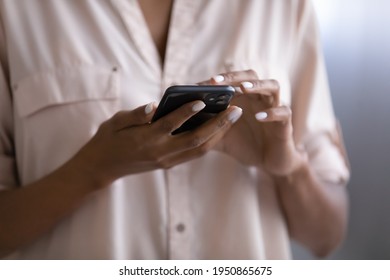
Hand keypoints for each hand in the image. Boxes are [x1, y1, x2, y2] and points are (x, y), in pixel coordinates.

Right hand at [71, 101, 242, 187]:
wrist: (102, 167)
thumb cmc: (108, 139)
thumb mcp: (115, 122)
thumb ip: (135, 115)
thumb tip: (153, 105)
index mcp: (145, 139)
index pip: (170, 124)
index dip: (187, 112)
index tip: (203, 99)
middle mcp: (160, 152)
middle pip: (195, 140)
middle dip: (218, 125)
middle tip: (235, 110)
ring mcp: (166, 161)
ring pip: (199, 149)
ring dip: (218, 134)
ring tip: (233, 118)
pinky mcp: (169, 164)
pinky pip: (194, 153)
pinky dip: (209, 141)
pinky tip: (219, 129)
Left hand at [203, 70, 305, 175]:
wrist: (268, 162)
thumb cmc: (244, 145)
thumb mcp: (221, 136)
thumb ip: (205, 127)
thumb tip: (183, 122)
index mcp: (243, 97)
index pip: (231, 81)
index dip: (215, 81)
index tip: (197, 86)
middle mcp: (259, 97)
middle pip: (251, 75)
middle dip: (234, 76)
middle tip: (216, 82)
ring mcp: (274, 107)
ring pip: (272, 86)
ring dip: (257, 86)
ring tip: (242, 89)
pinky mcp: (285, 122)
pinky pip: (283, 112)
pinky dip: (272, 112)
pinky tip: (259, 116)